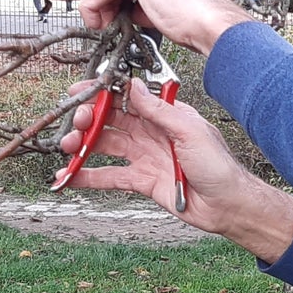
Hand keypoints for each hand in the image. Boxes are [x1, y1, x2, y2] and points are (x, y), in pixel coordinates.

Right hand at [57, 79, 292, 261]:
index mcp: (165, 115)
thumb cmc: (219, 166)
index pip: (127, 98)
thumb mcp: (190, 131)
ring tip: (65, 147)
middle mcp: (151, 133)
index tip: (79, 92)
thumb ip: (159, 111)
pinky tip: (69, 176)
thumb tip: (134, 87)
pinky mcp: (141, 181)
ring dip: (83, 145)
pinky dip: (88, 176)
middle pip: (111, 121)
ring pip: (106, 146)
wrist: (228, 206)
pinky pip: (109, 176)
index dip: (102, 94)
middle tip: (74, 123)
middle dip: (88, 119)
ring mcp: (144, 157)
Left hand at [77, 0, 250, 55]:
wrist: (211, 23)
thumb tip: (130, 10)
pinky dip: (95, 4)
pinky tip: (97, 19)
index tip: (115, 13)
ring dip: (99, 1)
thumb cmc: (199, 19)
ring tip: (103, 23)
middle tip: (106, 19)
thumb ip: (146, 2)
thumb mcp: (167, 6)